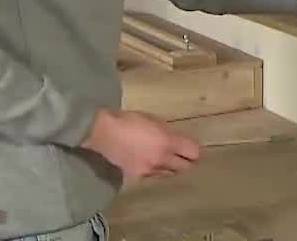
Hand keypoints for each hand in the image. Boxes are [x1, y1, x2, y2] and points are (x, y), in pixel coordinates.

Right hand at [81, 108, 200, 183]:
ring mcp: (148, 170)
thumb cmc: (128, 120)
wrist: (102, 132)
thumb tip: (177, 140)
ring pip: (169, 174)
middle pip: (185, 168)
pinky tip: (148, 163)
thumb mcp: (153, 120)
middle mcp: (161, 160)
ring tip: (165, 159)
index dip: (194, 150)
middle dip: (186, 162)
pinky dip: (154, 171)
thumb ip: (168, 132)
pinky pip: (152, 176)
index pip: (194, 152)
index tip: (191, 147)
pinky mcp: (136, 177)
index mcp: (167, 142)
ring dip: (170, 168)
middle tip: (182, 156)